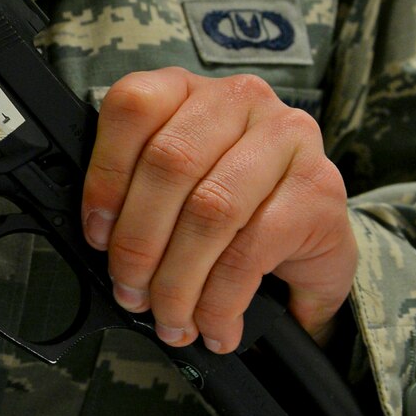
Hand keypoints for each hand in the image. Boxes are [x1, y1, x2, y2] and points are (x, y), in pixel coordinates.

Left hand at [80, 68, 355, 351]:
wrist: (315, 242)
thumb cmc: (234, 211)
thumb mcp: (178, 189)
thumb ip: (137, 193)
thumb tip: (98, 239)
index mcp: (190, 89)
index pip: (134, 107)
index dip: (106, 175)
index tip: (97, 233)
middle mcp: (240, 100)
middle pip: (170, 162)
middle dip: (139, 242)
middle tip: (131, 292)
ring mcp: (287, 138)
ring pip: (210, 209)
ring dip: (179, 279)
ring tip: (171, 317)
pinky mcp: (319, 188)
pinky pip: (252, 250)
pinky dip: (222, 300)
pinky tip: (215, 326)